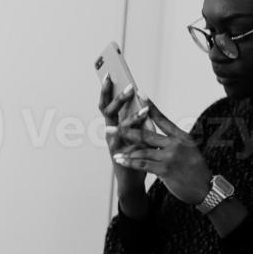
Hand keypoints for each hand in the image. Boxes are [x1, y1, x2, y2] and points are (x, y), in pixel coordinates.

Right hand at [99, 76, 148, 199]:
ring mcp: (112, 142)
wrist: (132, 180)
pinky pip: (126, 138)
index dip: (105, 89)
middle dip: (115, 96)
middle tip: (127, 86)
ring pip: (116, 123)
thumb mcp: (136, 133)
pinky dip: (136, 128)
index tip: (108, 73)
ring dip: (127, 111)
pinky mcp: (119, 153)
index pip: (106, 103)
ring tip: (139, 101)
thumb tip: (141, 98)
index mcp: (114, 125)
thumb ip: (136, 118)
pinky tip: (147, 119)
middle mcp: (110, 131)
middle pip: (106, 109)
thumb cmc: (136, 155)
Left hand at [110, 101, 212, 205]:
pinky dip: (129, 162)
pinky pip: (142, 164)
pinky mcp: (165, 170)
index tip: (140, 94)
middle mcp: (176, 144)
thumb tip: (154, 135)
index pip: (163, 119)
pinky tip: (120, 160)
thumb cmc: (195, 169)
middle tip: (110, 128)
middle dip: (126, 131)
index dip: (150, 107)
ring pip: (142, 151)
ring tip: (113, 151)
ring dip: (126, 151)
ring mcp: (170, 157)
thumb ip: (173, 142)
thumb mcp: (189, 150)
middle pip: (146, 134)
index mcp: (182, 136)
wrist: (205, 188)